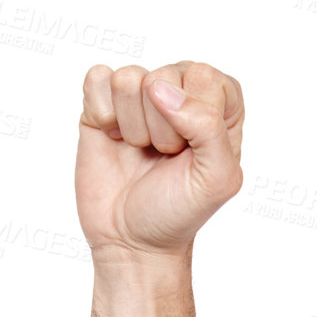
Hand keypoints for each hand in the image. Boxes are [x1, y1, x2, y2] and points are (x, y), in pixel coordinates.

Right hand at [75, 60, 244, 262]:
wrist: (132, 240)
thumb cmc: (179, 212)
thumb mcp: (217, 180)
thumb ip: (209, 127)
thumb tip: (159, 89)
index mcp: (218, 104)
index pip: (204, 77)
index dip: (194, 118)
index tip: (190, 153)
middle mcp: (180, 91)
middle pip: (163, 77)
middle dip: (161, 128)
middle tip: (163, 158)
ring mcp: (140, 95)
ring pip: (128, 79)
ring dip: (133, 127)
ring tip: (141, 151)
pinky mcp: (103, 101)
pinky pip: (97, 79)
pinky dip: (103, 115)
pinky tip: (114, 139)